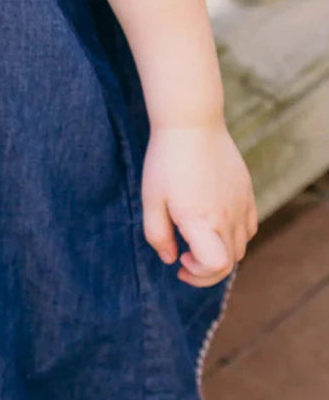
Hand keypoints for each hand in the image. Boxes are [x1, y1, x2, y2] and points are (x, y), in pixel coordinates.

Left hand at [140, 121, 256, 286]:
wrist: (191, 125)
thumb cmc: (165, 162)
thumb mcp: (150, 199)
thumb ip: (157, 234)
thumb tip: (170, 258)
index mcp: (200, 221)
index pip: (217, 266)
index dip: (200, 274)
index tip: (180, 262)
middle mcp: (227, 217)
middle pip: (230, 263)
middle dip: (206, 272)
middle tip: (183, 260)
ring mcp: (241, 205)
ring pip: (241, 247)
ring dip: (220, 255)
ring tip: (196, 242)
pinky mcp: (247, 194)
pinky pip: (249, 228)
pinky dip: (235, 238)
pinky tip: (213, 225)